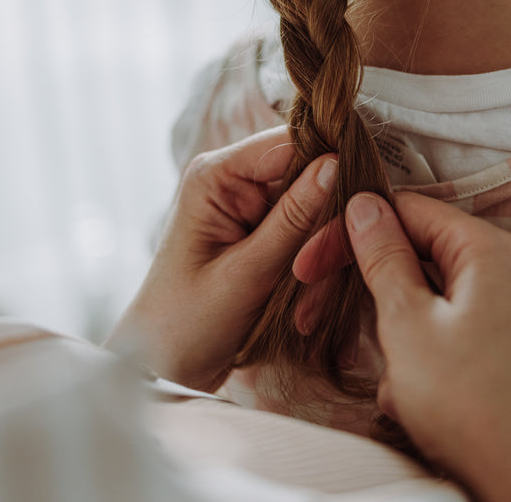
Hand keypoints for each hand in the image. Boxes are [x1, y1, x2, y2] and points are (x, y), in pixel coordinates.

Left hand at [107, 127, 335, 392]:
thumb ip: (293, 218)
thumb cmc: (185, 324)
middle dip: (324, 231)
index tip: (348, 217)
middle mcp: (233, 180)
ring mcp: (249, 207)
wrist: (162, 368)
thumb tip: (337, 162)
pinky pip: (308, 238)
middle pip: (310, 177)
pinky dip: (314, 274)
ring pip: (317, 213)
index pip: (290, 142)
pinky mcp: (263, 234)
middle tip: (314, 279)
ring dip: (320, 262)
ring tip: (304, 311)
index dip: (328, 169)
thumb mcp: (245, 274)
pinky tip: (303, 313)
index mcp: (214, 175)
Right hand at [330, 192, 510, 501]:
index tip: (312, 265)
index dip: (350, 234)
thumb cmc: (479, 406)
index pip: (406, 211)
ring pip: (429, 309)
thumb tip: (366, 206)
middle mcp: (507, 274)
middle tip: (318, 318)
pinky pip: (451, 343)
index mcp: (486, 251)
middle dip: (369, 295)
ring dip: (397, 343)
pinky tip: (418, 406)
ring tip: (398, 388)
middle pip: (417, 258)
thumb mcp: (408, 323)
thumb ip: (384, 259)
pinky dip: (424, 368)